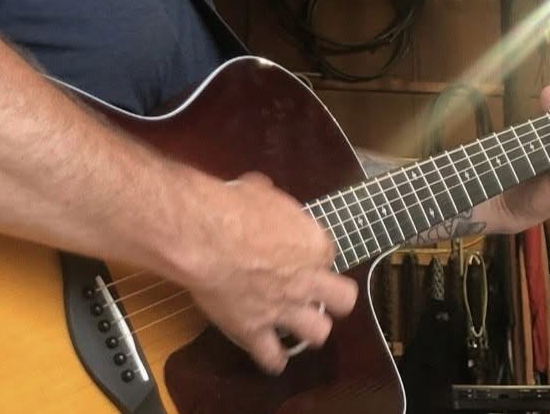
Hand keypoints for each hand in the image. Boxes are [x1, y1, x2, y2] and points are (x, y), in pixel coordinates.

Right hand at [182, 171, 357, 373]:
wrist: (206, 237)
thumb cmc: (232, 206)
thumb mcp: (258, 191)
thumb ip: (270, 202)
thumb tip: (262, 194)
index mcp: (312, 243)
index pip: (328, 252)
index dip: (314, 251)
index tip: (300, 249)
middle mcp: (307, 280)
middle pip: (343, 299)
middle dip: (334, 297)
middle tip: (317, 292)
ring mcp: (284, 309)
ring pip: (318, 333)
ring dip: (310, 328)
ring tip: (297, 323)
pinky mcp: (255, 330)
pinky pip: (272, 358)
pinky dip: (272, 359)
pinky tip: (269, 354)